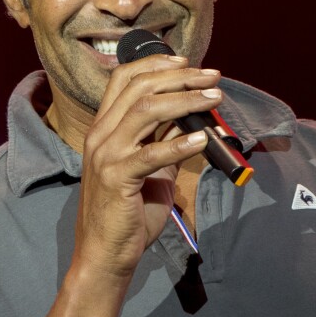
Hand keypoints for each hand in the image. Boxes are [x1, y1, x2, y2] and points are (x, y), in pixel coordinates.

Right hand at [72, 55, 220, 282]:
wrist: (104, 254)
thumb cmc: (129, 212)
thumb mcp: (151, 170)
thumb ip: (166, 142)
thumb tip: (199, 121)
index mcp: (104, 128)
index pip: (124, 79)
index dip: (155, 63)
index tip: (186, 62)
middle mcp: (100, 135)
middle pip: (140, 88)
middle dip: (180, 77)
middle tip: (212, 76)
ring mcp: (105, 155)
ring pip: (146, 111)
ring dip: (186, 100)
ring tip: (214, 99)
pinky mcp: (116, 179)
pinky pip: (151, 154)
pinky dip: (180, 143)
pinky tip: (203, 139)